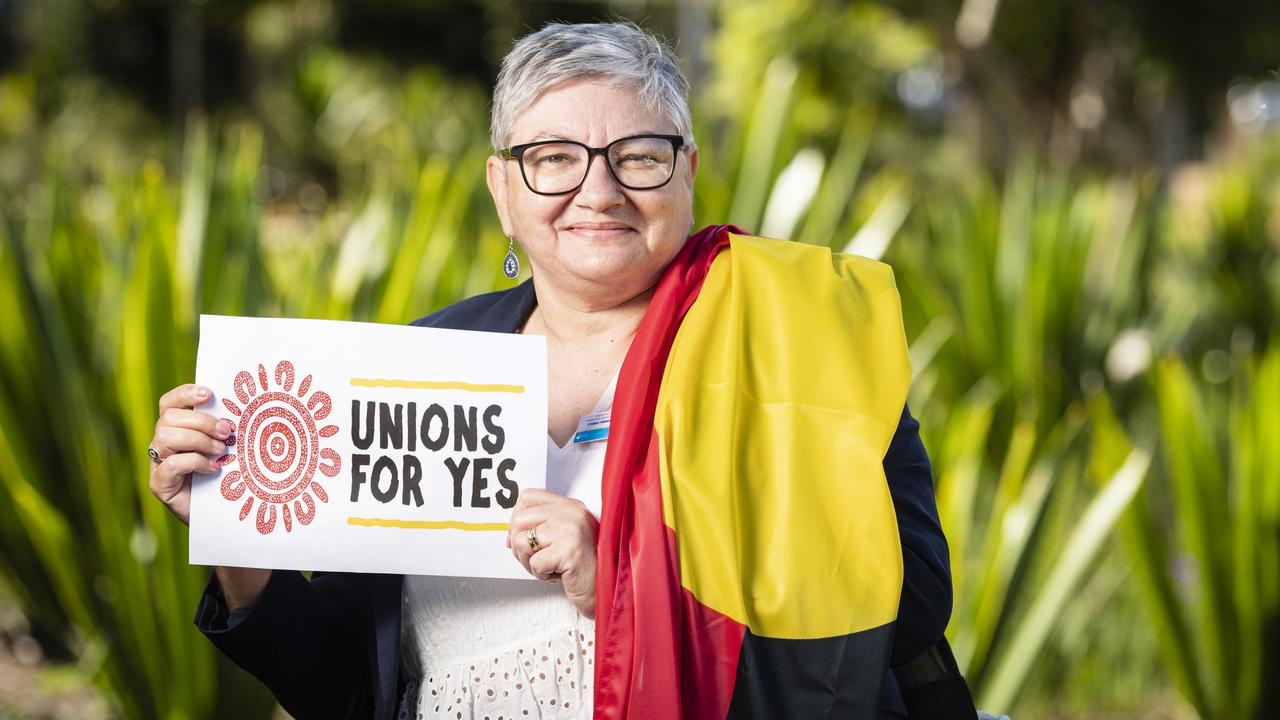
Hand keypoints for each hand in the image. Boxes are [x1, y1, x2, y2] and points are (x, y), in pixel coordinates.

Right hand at [148, 384, 233, 525]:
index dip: (184, 393)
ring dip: (199, 441)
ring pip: (166, 437)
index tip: (208, 393)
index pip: (168, 403)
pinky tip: (213, 469)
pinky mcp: (159, 484)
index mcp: (175, 430)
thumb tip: (235, 412)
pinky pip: (171, 464)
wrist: (218, 516)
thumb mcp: (223, 449)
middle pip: (168, 418)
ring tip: (221, 452)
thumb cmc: (222, 478)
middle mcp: (161, 444)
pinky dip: (195, 462)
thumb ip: (220, 431)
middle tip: (226, 432)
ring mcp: (157, 464)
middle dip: (201, 421)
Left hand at [508, 488, 598, 618]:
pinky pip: (534, 562)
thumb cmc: (586, 568)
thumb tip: (508, 535)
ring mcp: (571, 530)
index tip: (523, 537)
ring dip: (529, 562)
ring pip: (521, 541)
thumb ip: (541, 528)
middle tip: (537, 560)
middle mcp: (571, 513)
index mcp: (570, 506)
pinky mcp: (569, 550)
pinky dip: (541, 575)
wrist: (609, 590)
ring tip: (550, 568)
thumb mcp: (565, 539)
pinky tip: (559, 575)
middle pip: (518, 520)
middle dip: (519, 546)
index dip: (517, 518)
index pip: (528, 496)